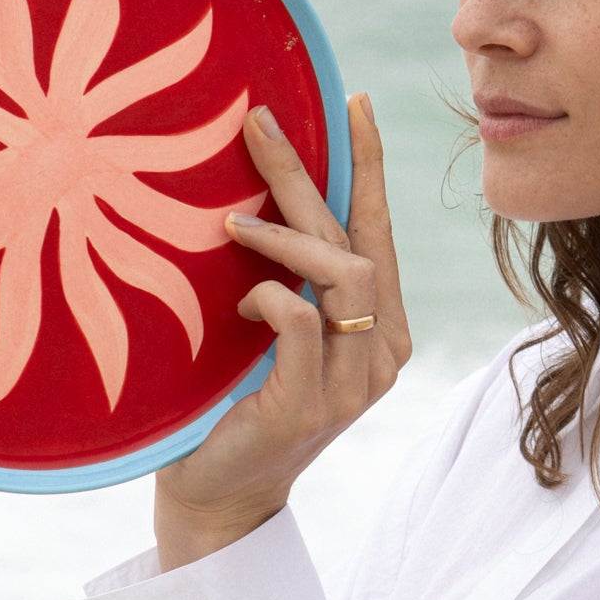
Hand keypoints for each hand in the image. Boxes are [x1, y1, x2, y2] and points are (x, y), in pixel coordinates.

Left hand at [153, 93, 412, 569]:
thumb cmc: (234, 406)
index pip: (378, 232)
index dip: (369, 166)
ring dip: (285, 236)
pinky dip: (270, 298)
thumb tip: (255, 197)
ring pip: (343, 274)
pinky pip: (301, 323)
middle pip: (356, 240)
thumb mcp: (273, 334)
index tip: (355, 103)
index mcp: (381, 332)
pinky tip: (240, 304)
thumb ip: (291, 282)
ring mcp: (350, 384)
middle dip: (307, 175)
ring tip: (232, 223)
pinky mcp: (308, 406)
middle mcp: (379, 355)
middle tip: (259, 123)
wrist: (218, 496)